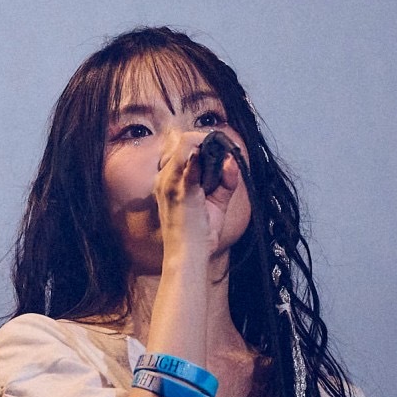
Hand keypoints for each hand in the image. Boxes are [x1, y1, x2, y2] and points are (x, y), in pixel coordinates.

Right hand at [150, 132, 225, 268]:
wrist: (187, 256)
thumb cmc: (198, 233)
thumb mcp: (216, 203)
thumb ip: (225, 181)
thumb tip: (232, 160)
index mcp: (169, 179)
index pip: (184, 147)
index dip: (204, 143)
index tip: (224, 148)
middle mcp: (165, 177)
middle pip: (184, 141)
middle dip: (207, 140)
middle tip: (227, 148)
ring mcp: (170, 183)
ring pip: (185, 145)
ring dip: (207, 145)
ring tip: (224, 154)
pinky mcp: (180, 193)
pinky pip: (188, 168)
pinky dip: (197, 158)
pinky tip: (206, 152)